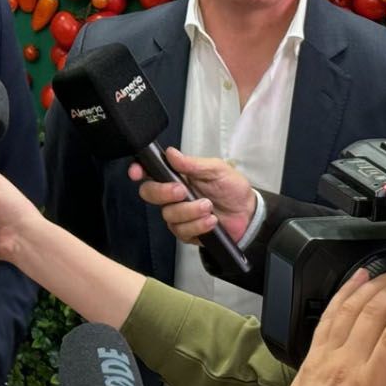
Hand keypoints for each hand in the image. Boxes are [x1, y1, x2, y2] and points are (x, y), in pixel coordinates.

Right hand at [130, 148, 256, 243]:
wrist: (248, 213)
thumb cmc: (231, 188)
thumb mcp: (217, 170)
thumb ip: (193, 164)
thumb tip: (171, 153)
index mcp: (177, 176)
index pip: (150, 172)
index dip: (139, 171)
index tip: (138, 172)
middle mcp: (172, 195)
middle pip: (150, 194)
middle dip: (164, 193)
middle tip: (183, 191)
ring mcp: (178, 215)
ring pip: (168, 215)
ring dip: (190, 211)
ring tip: (209, 207)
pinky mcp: (186, 232)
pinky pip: (181, 232)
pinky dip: (197, 226)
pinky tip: (211, 221)